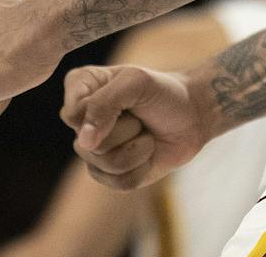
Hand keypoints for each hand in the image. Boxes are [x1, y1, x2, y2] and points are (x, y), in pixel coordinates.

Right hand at [61, 63, 209, 190]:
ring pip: (105, 166)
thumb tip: (84, 142)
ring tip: (146, 133)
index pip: (73, 114)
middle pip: (88, 145)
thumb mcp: (136, 83)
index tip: (127, 97)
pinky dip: (144, 166)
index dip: (102, 112)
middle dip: (127, 130)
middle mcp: (81, 122)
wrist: (192, 114)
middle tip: (141, 116)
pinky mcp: (110, 175)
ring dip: (138, 148)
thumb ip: (104, 103)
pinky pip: (120, 182)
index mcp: (81, 88)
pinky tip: (149, 151)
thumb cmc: (163, 92)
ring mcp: (93, 151)